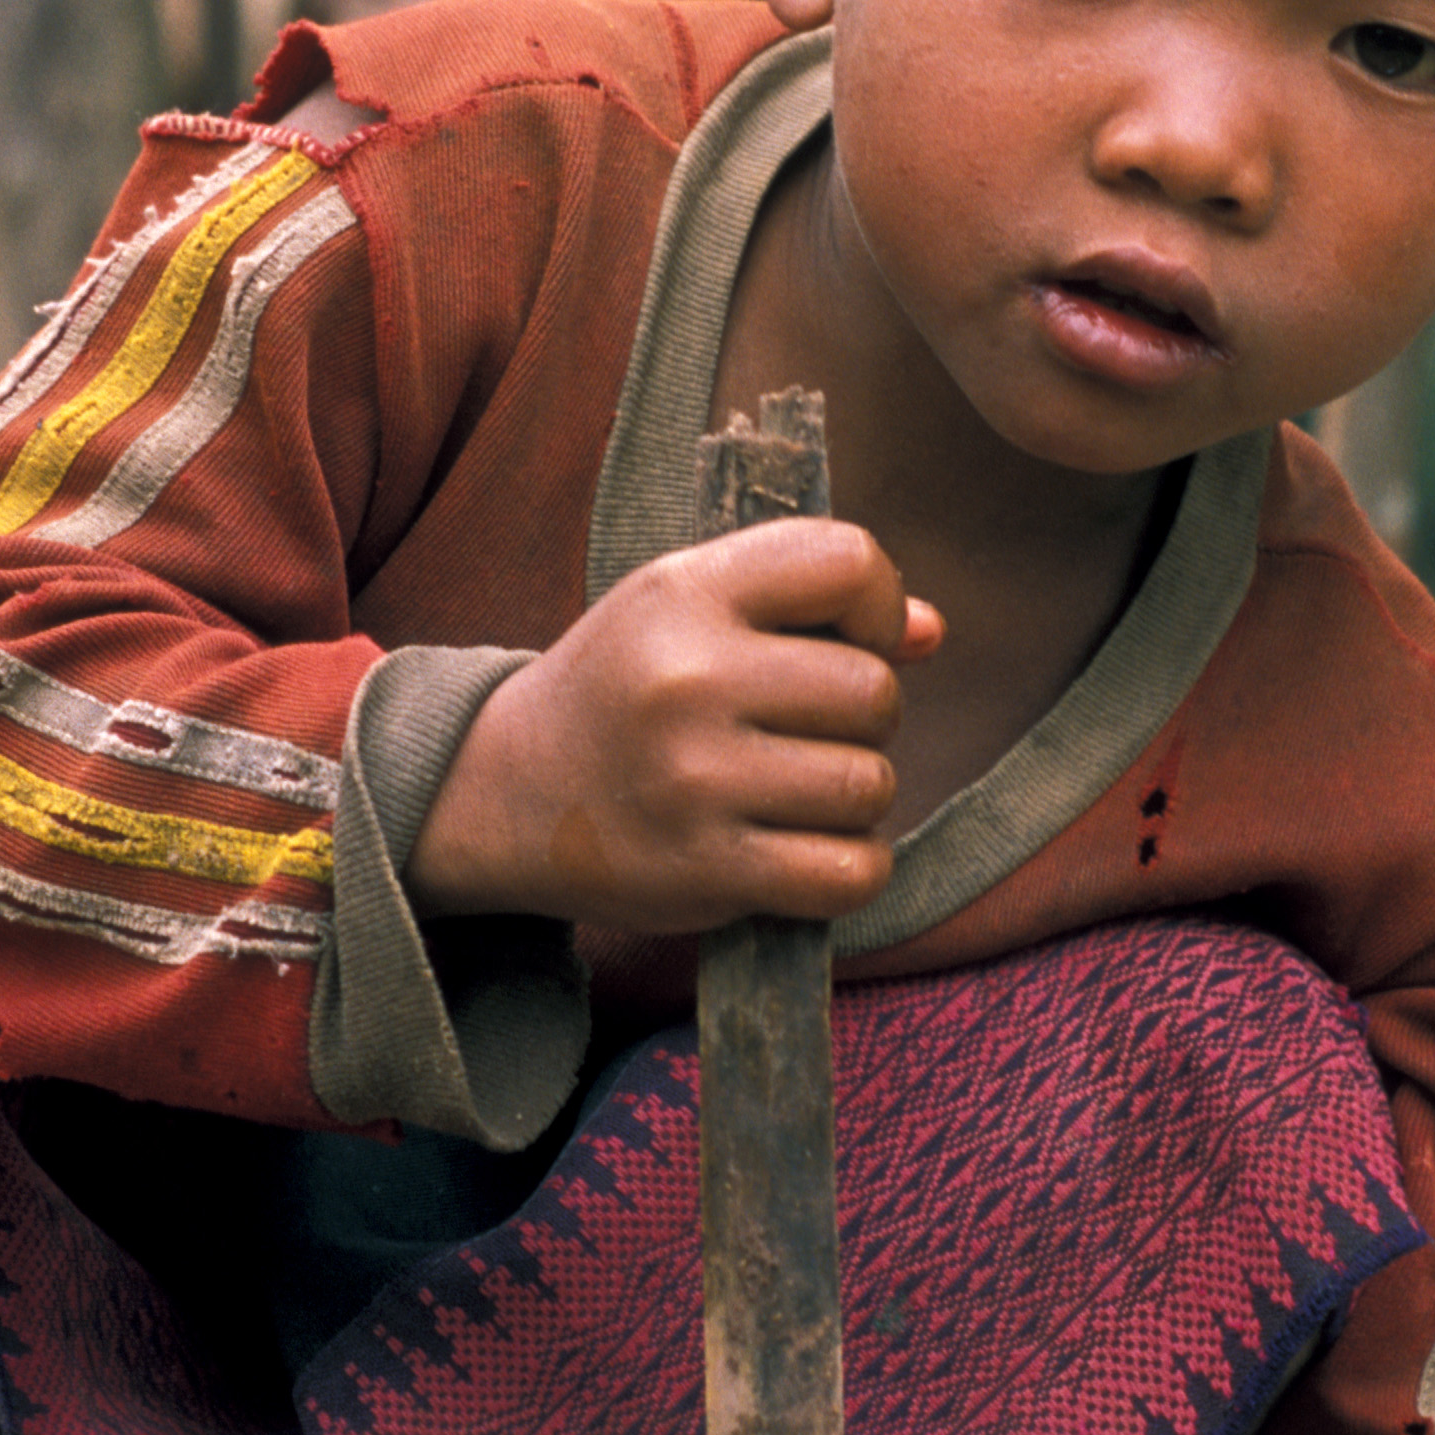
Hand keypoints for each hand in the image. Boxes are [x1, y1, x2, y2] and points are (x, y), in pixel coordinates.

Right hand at [407, 519, 939, 939]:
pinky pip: (850, 872)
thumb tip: (931, 632)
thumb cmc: (623, 691)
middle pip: (874, 691)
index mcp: (685, 592)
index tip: (847, 639)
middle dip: (863, 719)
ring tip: (793, 791)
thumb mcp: (688, 611)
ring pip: (870, 784)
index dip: (878, 605)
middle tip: (804, 732)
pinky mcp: (704, 869)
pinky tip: (803, 852)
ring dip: (853, 797)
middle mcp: (687, 678)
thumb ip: (806, 606)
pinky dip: (848, 869)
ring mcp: (694, 779)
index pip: (849, 561)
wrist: (503, 792)